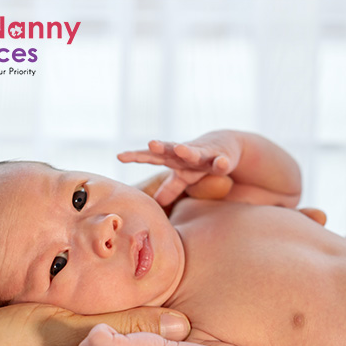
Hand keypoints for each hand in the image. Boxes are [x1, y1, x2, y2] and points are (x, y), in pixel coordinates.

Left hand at [119, 132, 242, 205]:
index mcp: (173, 158)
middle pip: (170, 149)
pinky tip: (221, 163)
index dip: (137, 157)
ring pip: (194, 152)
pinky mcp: (222, 157)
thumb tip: (156, 202)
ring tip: (179, 149)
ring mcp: (204, 154)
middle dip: (160, 147)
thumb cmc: (199, 163)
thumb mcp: (184, 177)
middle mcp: (186, 153)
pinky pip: (221, 161)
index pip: (152, 157)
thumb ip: (170, 188)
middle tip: (151, 144)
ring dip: (186, 151)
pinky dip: (221, 162)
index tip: (120, 157)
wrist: (225, 147)